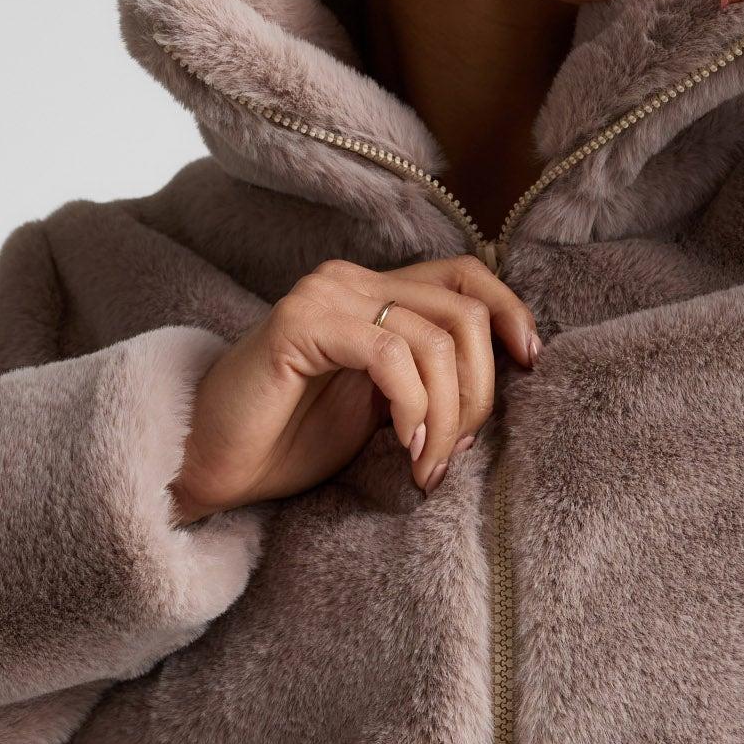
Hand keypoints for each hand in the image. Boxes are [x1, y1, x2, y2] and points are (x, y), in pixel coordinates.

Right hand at [168, 252, 539, 521]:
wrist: (211, 465)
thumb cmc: (289, 441)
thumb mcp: (379, 406)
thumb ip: (425, 379)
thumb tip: (497, 388)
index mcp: (373, 292)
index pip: (466, 277)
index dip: (510, 312)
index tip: (531, 364)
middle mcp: (350, 281)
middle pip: (463, 312)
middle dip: (480, 391)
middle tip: (456, 450)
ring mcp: (325, 298)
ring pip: (435, 339)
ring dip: (446, 415)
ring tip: (425, 466)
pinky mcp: (301, 326)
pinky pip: (390, 355)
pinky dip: (413, 407)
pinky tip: (404, 448)